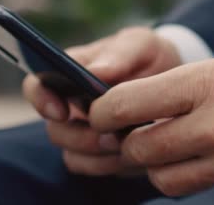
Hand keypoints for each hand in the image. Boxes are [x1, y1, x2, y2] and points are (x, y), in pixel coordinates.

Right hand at [22, 27, 181, 175]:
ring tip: (130, 143)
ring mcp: (83, 131)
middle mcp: (70, 104)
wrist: (177, 84)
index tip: (63, 111)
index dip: (41, 100)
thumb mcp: (142, 45)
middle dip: (82, 137)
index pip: (36, 86)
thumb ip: (120, 54)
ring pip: (72, 154)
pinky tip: (137, 154)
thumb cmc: (151, 57)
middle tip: (114, 137)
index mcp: (70, 71)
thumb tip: (94, 71)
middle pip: (55, 130)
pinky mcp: (100, 154)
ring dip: (100, 154)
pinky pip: (93, 168)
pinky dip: (112, 165)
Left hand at [88, 44, 213, 194]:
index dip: (103, 110)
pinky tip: (187, 158)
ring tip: (158, 145)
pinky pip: (195, 186)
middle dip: (123, 140)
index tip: (99, 109)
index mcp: (209, 81)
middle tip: (124, 130)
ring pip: (161, 176)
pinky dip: (180, 176)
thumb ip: (195, 81)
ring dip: (150, 162)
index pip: (130, 103)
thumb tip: (160, 100)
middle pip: (139, 147)